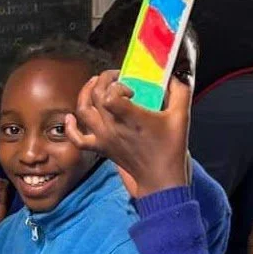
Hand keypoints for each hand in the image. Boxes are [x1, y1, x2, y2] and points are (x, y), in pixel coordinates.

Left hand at [65, 69, 193, 197]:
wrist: (160, 178)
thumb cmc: (170, 149)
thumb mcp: (181, 116)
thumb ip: (181, 91)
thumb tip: (177, 74)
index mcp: (131, 118)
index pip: (110, 96)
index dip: (117, 85)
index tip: (130, 89)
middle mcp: (113, 127)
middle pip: (95, 95)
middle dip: (103, 79)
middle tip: (114, 76)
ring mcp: (103, 137)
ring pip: (82, 111)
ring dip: (85, 93)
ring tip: (94, 84)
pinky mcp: (100, 147)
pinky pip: (77, 138)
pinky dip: (70, 127)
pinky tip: (71, 117)